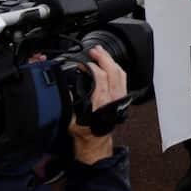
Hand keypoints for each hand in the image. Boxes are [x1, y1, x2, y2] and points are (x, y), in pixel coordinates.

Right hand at [67, 47, 126, 165]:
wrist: (96, 140)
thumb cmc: (84, 130)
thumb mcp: (70, 118)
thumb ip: (69, 102)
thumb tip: (67, 87)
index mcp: (101, 102)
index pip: (100, 77)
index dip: (91, 67)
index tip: (82, 64)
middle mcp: (113, 97)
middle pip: (113, 71)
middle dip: (104, 57)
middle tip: (94, 50)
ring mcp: (119, 96)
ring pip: (120, 73)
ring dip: (111, 61)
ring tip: (101, 53)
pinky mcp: (122, 96)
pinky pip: (122, 78)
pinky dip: (116, 68)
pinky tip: (109, 64)